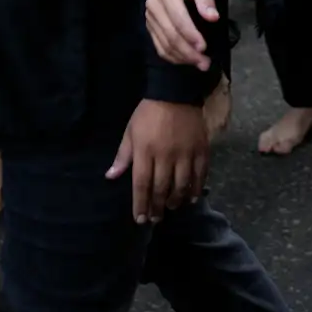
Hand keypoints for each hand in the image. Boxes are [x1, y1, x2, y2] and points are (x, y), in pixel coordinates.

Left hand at [107, 100, 208, 222]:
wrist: (175, 92)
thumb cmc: (148, 113)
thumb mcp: (130, 131)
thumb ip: (123, 156)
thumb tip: (110, 177)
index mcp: (145, 151)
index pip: (141, 184)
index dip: (140, 204)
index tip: (140, 219)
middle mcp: (165, 155)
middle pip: (161, 188)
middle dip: (157, 207)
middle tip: (155, 219)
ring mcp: (185, 153)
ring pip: (181, 184)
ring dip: (176, 200)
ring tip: (171, 208)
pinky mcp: (201, 149)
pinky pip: (200, 174)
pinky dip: (196, 188)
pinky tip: (191, 198)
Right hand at [145, 0, 216, 69]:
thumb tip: (213, 18)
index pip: (178, 18)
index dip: (191, 34)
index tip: (204, 47)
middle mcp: (153, 5)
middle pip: (170, 34)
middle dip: (188, 51)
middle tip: (205, 63)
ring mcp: (150, 17)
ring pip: (163, 43)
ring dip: (181, 57)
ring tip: (200, 64)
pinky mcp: (150, 25)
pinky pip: (159, 45)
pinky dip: (172, 56)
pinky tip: (186, 61)